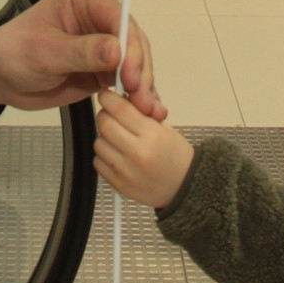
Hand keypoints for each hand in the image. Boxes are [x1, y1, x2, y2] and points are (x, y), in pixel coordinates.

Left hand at [0, 0, 163, 117]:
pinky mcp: (105, 65)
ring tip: (147, 111)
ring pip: (136, 61)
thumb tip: (117, 51)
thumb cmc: (12, 53)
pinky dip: (136, 94)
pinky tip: (145, 111)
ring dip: (143, 86)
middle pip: (133, 40)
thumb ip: (81, 52)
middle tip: (142, 100)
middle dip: (140, 71)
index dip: (130, 47)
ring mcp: (105, 40)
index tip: (131, 77)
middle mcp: (99, 14)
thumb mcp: (44, 53)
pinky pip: (128, 78)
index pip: (118, 17)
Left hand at [94, 91, 194, 209]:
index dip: (108, 98)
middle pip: (105, 124)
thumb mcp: (163, 128)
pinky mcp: (118, 184)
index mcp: (151, 134)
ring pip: (99, 143)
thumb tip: (116, 100)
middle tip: (111, 116)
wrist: (184, 186)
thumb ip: (139, 114)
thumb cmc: (176, 155)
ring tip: (118, 140)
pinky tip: (117, 156)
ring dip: (104, 137)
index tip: (106, 96)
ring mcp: (126, 171)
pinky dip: (104, 156)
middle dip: (105, 116)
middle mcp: (137, 152)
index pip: (120, 109)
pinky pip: (98, 162)